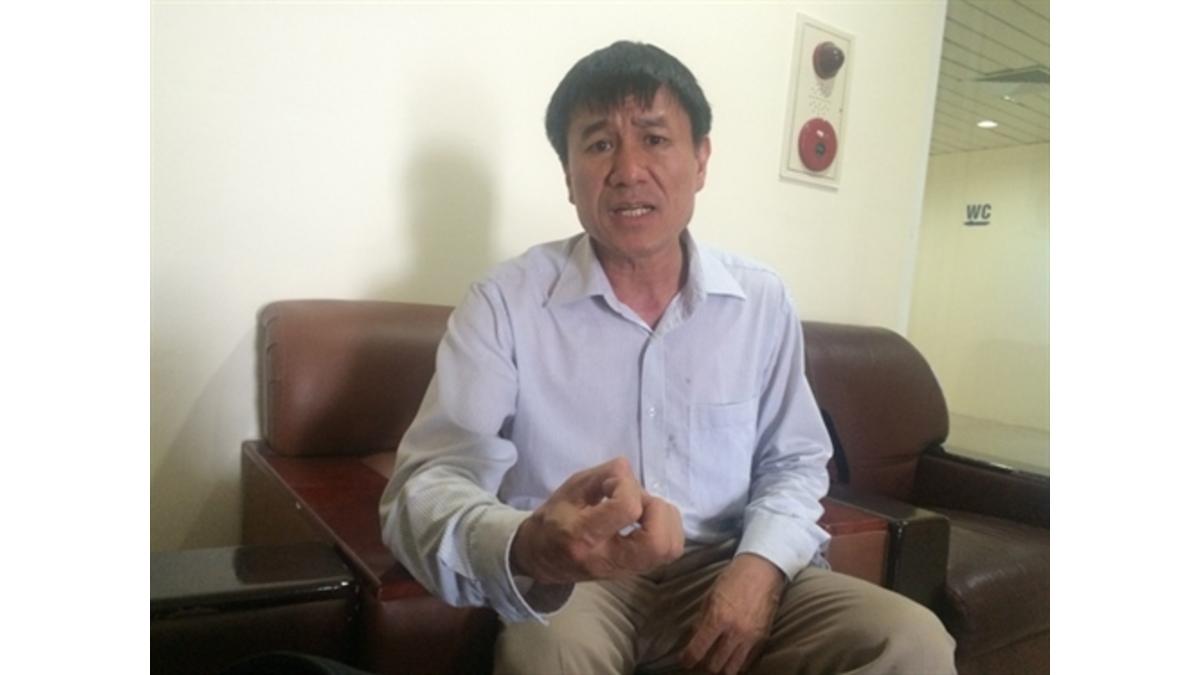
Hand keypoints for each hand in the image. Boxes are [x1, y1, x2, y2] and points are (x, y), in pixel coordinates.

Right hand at [510, 457, 683, 583]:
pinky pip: (667, 552)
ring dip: (665, 520)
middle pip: (657, 543)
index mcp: (583, 535)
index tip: (612, 483)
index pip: (627, 509)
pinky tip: (647, 521)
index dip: (628, 486)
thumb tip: (631, 475)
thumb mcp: (571, 488)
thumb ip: (604, 475)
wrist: (541, 559)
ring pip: (668, 549)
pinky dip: (666, 529)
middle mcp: (607, 559)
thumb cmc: (554, 519)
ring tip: (645, 510)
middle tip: (640, 501)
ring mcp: (624, 570)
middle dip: (658, 510)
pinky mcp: (635, 571)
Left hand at [680, 553, 785, 674]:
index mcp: (718, 618)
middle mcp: (735, 632)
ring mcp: (750, 638)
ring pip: (731, 669)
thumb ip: (701, 620)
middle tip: (700, 658)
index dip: (687, 659)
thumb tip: (693, 639)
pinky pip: (747, 662)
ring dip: (721, 667)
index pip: (698, 650)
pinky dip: (736, 663)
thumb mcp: (710, 596)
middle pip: (714, 665)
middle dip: (703, 665)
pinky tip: (730, 656)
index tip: (684, 660)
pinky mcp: (762, 639)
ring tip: (715, 659)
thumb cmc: (734, 578)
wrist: (762, 570)